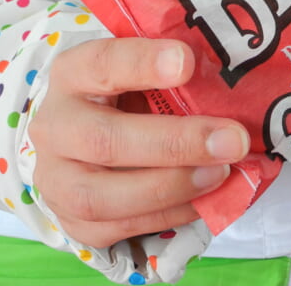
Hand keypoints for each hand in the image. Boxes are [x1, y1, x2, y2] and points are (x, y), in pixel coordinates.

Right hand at [29, 37, 248, 247]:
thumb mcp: (143, 72)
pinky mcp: (73, 222)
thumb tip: (235, 83)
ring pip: (102, 196)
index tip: (188, 62)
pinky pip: (119, 227)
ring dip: (171, 187)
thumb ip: (176, 74)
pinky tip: (204, 198)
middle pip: (103, 140)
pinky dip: (168, 215)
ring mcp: (57, 180)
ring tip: (221, 172)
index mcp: (72, 74)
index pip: (101, 63)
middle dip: (175, 142)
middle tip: (232, 140)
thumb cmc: (128, 96)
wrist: (85, 140)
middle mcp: (55, 127)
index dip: (143, 63)